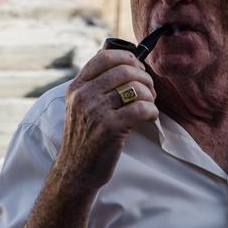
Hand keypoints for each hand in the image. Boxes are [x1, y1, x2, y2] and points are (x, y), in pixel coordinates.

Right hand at [53, 48, 158, 190]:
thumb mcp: (80, 105)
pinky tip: (150, 117)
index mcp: (77, 87)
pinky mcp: (109, 128)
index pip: (104, 56)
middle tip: (149, 90)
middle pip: (124, 70)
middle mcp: (83, 96)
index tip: (137, 68)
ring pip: (135, 88)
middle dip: (144, 78)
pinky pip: (141, 108)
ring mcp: (95, 112)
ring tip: (150, 104)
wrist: (76, 171)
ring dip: (150, 95)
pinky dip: (152, 111)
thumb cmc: (84, 136)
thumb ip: (95, 83)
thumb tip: (123, 58)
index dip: (127, 57)